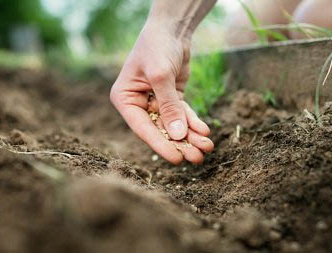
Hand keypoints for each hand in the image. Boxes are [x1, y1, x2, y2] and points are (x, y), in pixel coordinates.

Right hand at [110, 23, 213, 163]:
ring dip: (191, 137)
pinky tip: (205, 132)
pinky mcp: (171, 98)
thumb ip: (169, 106)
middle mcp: (138, 103)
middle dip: (180, 143)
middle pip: (160, 129)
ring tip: (207, 148)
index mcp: (125, 98)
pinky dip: (194, 123)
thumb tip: (178, 135)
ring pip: (174, 125)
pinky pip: (183, 114)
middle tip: (197, 158)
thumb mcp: (161, 75)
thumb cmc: (158, 46)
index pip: (143, 127)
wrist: (172, 28)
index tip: (177, 159)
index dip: (160, 144)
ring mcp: (156, 101)